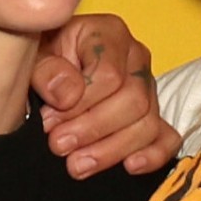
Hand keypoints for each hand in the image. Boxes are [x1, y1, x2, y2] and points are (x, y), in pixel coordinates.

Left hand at [33, 14, 180, 179]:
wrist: (48, 69)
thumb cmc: (43, 60)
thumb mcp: (34, 56)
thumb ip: (46, 71)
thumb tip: (67, 95)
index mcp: (110, 34)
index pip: (109, 75)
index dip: (80, 104)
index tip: (49, 120)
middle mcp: (136, 58)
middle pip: (134, 101)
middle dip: (94, 129)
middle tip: (59, 145)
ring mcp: (148, 88)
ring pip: (148, 124)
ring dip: (112, 150)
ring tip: (77, 165)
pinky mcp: (152, 116)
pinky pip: (167, 137)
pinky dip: (153, 155)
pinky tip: (129, 166)